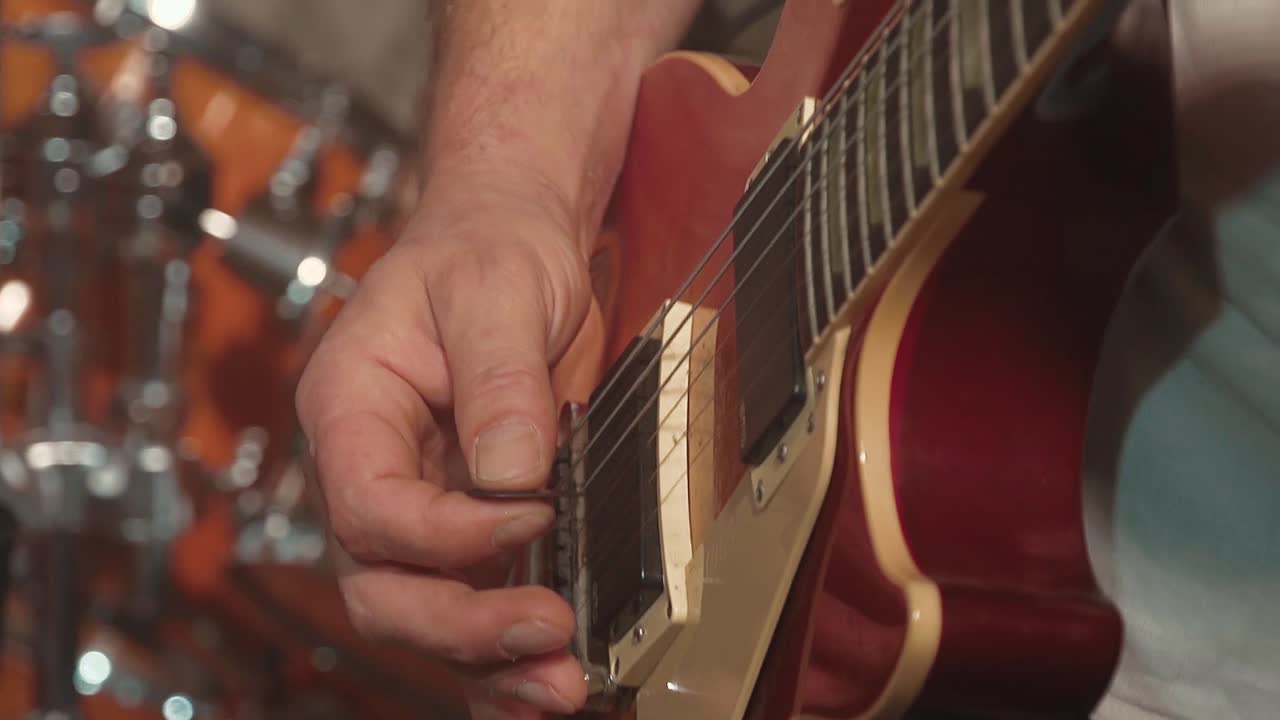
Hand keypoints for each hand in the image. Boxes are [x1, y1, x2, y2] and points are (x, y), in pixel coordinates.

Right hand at [296, 171, 598, 717]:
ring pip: (425, 614)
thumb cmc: (485, 251)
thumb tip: (515, 478)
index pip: (371, 504)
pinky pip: (470, 603)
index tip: (532, 516)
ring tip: (558, 687)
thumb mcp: (493, 293)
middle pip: (384, 584)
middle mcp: (374, 470)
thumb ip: (499, 383)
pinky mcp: (473, 525)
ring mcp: (421, 506)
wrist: (513, 243)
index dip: (447, 532)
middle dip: (462, 625)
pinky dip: (498, 660)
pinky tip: (537, 692)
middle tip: (547, 635)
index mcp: (352, 410)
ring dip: (488, 661)